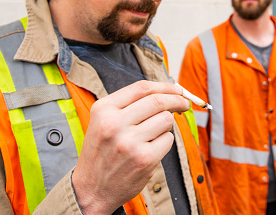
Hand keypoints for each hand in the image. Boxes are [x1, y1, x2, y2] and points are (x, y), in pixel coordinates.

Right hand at [72, 80, 189, 214]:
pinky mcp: (144, 159)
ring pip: (166, 119)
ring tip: (154, 134)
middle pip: (158, 101)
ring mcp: (130, 142)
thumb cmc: (102, 152)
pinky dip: (164, 142)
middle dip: (177, 100)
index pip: (141, 88)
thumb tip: (166, 91)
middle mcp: (114, 124)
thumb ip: (129, 105)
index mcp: (103, 110)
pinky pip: (168, 140)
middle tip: (184, 103)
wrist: (91, 189)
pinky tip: (151, 149)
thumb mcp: (103, 122)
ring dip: (167, 124)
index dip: (164, 86)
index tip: (177, 89)